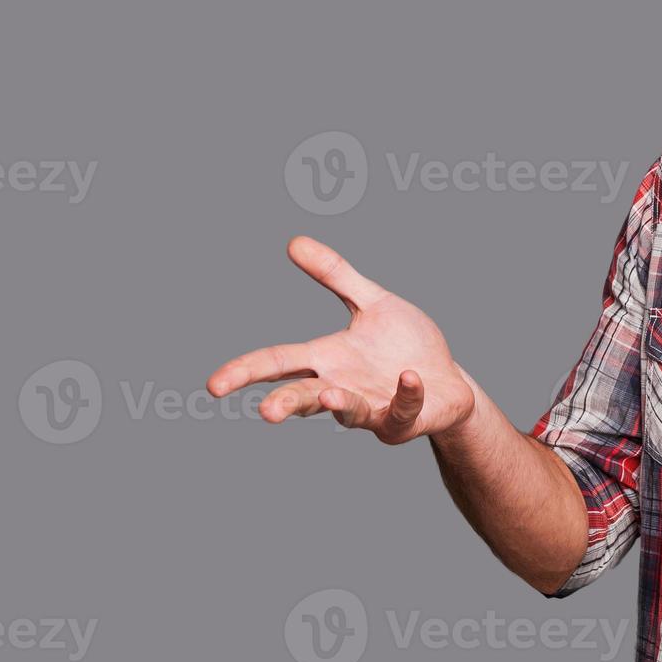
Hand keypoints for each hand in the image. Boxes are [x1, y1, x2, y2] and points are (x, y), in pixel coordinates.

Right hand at [207, 235, 474, 443]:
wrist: (448, 382)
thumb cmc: (404, 346)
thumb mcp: (373, 303)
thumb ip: (335, 275)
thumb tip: (293, 241)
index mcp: (327, 360)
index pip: (278, 363)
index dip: (246, 372)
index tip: (213, 385)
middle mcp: (343, 388)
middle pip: (304, 396)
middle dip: (285, 404)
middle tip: (265, 412)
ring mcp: (372, 409)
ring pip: (349, 412)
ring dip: (340, 405)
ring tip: (330, 398)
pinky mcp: (404, 420)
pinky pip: (403, 409)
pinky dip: (405, 394)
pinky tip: (408, 376)